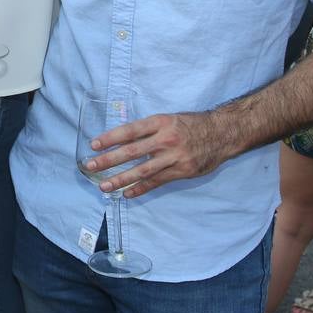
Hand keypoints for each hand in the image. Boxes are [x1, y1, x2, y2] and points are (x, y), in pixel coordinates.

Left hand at [83, 110, 228, 197]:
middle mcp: (165, 140)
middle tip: (90, 166)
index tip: (94, 144)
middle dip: (109, 160)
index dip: (111, 138)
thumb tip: (122, 140)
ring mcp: (174, 157)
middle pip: (132, 152)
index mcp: (160, 123)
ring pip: (142, 171)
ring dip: (121, 179)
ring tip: (104, 185)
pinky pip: (157, 182)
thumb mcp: (169, 119)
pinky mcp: (182, 172)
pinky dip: (141, 189)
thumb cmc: (191, 124)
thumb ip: (148, 129)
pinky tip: (127, 194)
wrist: (222, 134)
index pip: (130, 131)